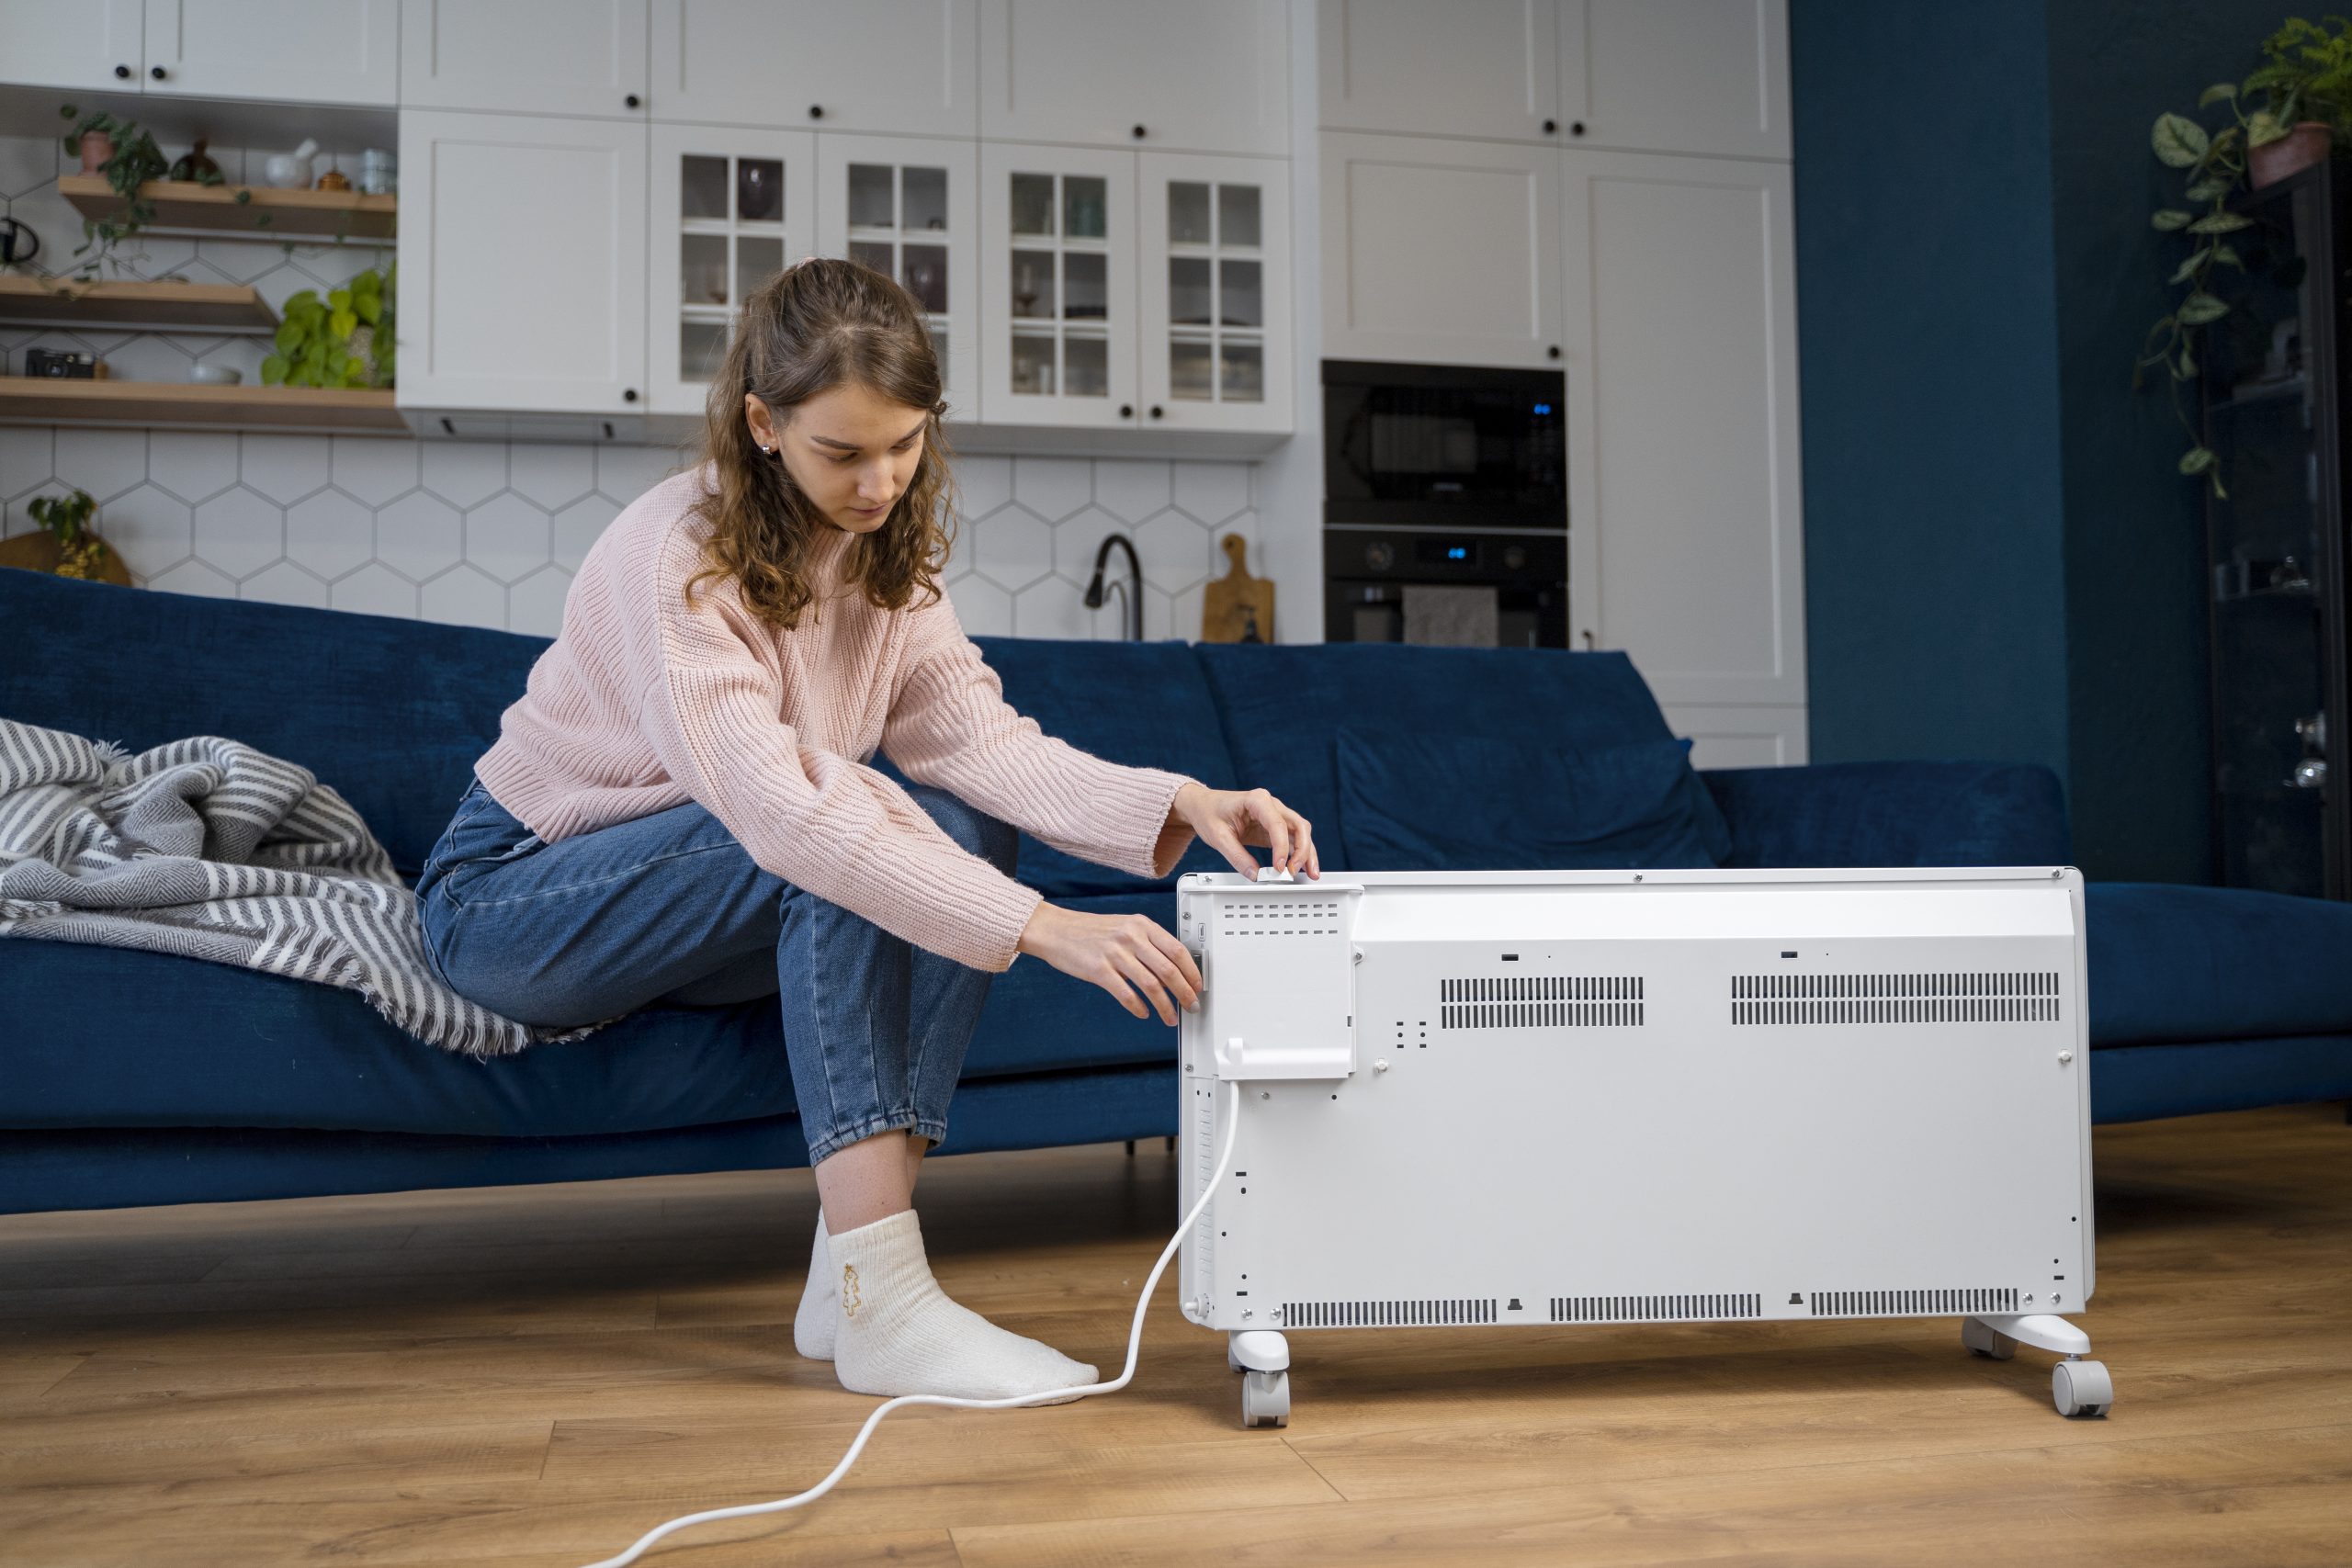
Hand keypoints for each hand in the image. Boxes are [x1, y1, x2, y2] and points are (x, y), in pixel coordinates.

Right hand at [1016, 902, 1203, 1025]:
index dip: (1192, 972)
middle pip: (1169, 969)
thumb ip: (1148, 943)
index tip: (1198, 986)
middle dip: (1185, 992)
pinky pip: (1126, 994)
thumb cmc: (1091, 931)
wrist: (1057, 930)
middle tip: (1191, 1006)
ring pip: (1151, 985)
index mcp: (1142, 925)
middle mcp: (1131, 937)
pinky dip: (1138, 1007)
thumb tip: (1173, 969)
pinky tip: (1143, 1013)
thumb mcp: (1125, 926)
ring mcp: (1115, 953)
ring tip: (1171, 1017)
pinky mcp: (1099, 970)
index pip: (1177, 950)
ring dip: (1165, 1006)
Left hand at [1172, 781, 1319, 878]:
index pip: (1277, 824)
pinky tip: (1302, 868)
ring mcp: (1275, 814)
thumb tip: (1255, 875)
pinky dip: (1299, 853)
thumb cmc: (1209, 813)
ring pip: (1301, 832)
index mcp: (1256, 800)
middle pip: (1298, 825)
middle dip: (1303, 850)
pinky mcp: (1274, 826)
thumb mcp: (1218, 837)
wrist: (1203, 806)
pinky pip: (1293, 839)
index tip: (1280, 867)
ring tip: (1310, 873)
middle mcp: (1271, 804)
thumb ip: (1237, 856)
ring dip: (1307, 853)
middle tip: (1295, 871)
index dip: (1282, 847)